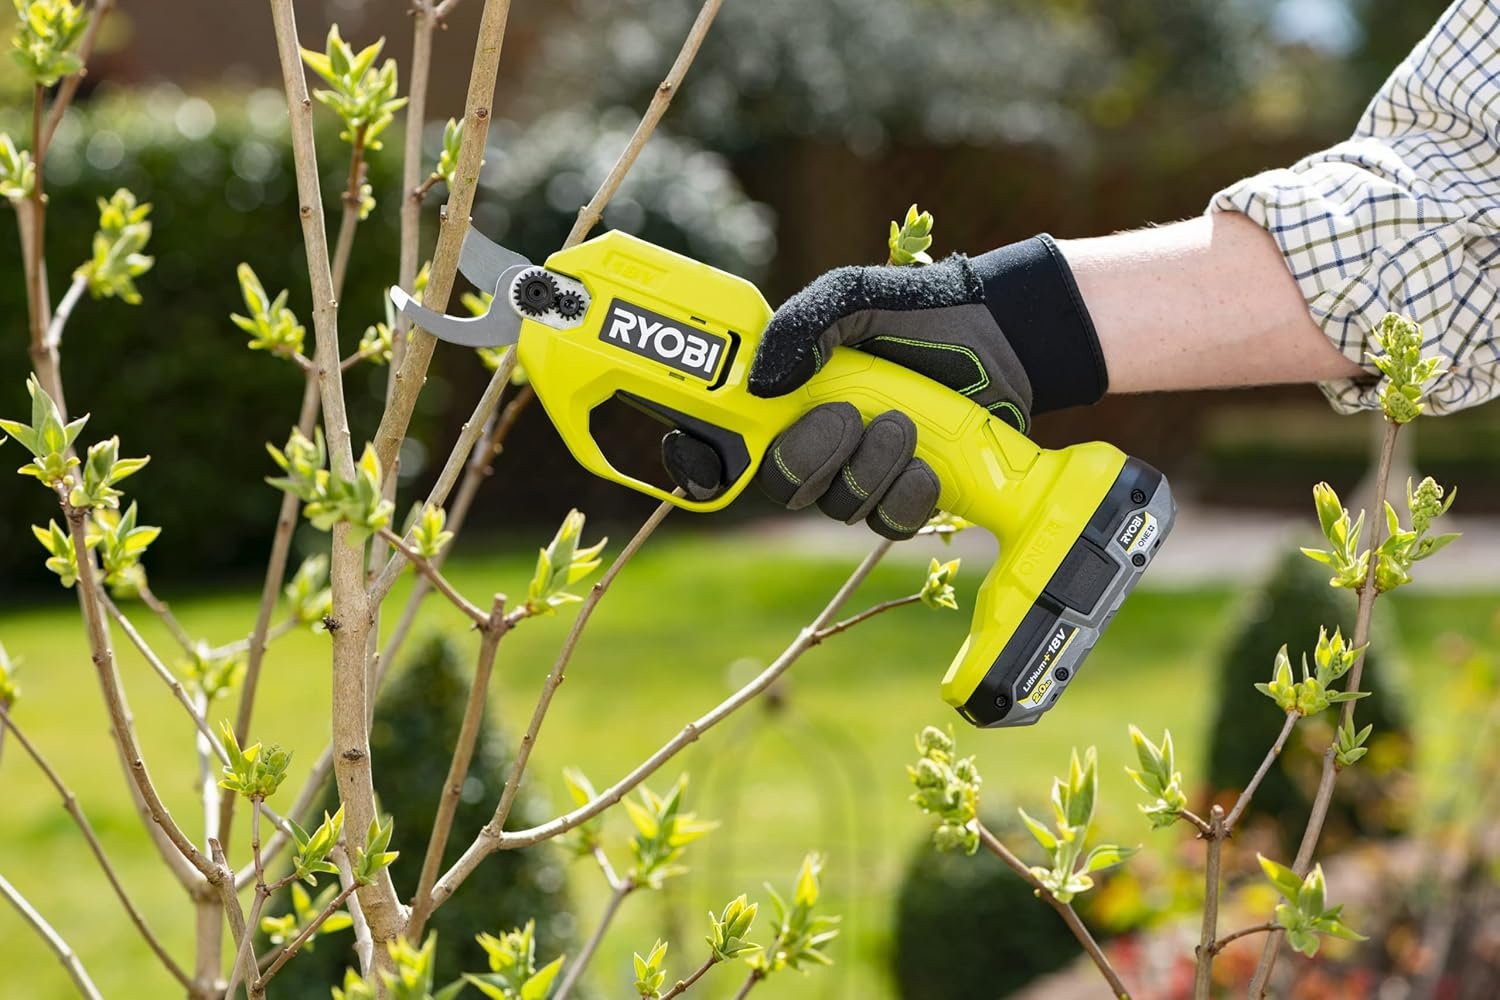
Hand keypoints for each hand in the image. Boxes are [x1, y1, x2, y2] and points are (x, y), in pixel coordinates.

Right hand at [662, 255, 1031, 538]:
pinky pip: (888, 522)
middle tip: (848, 416)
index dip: (698, 462)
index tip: (708, 460)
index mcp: (784, 397)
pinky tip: (928, 462)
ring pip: (836, 506)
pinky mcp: (904, 495)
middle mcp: (812, 440)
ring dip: (871, 468)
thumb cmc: (917, 310)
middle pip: (778, 485)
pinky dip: (908, 494)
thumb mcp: (852, 297)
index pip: (719, 442)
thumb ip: (803, 326)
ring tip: (905, 423)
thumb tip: (761, 385)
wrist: (1000, 336)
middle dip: (810, 457)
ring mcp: (858, 472)